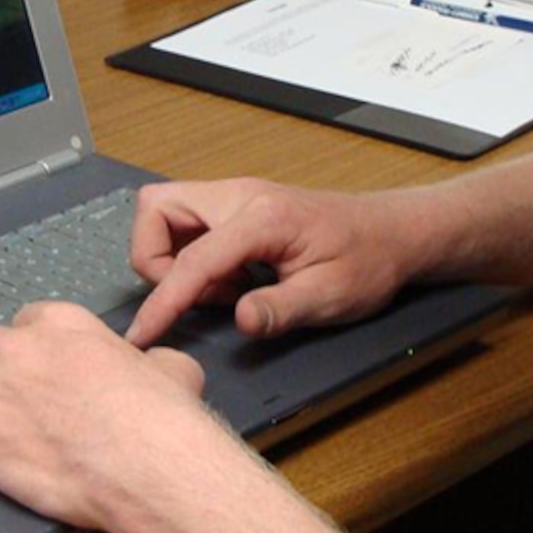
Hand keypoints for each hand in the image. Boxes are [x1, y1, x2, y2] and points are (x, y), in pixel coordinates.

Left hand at [0, 302, 213, 529]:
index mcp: (63, 323)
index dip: (30, 349)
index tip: (41, 371)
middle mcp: (20, 348)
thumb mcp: (172, 368)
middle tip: (16, 400)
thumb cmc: (163, 421)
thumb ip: (147, 360)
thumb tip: (151, 366)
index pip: (25, 322)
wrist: (148, 465)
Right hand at [124, 179, 412, 348]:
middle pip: (156, 208)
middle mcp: (240, 196)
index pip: (193, 258)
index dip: (163, 300)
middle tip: (200, 296)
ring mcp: (236, 197)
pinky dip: (195, 256)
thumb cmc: (367, 260)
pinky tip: (234, 281)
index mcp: (263, 218)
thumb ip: (282, 309)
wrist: (391, 233)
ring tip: (225, 291)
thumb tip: (241, 322)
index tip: (141, 335)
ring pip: (167, 214)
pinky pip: (190, 225)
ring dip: (176, 258)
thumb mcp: (332, 296)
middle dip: (156, 259)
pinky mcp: (237, 208)